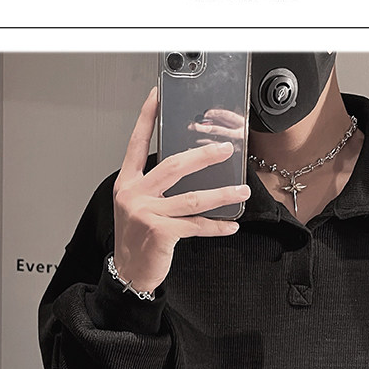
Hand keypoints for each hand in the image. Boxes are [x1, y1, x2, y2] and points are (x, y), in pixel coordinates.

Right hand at [112, 88, 250, 293]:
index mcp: (127, 182)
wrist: (129, 272)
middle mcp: (134, 194)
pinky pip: (196, 226)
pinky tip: (230, 225)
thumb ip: (154, 185)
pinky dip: (216, 226)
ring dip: (221, 194)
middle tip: (226, 150)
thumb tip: (188, 167)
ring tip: (241, 191)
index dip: (147, 117)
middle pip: (174, 166)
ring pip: (192, 198)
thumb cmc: (136, 238)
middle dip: (203, 156)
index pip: (137, 143)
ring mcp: (146, 213)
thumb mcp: (137, 206)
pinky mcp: (160, 233)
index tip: (158, 95)